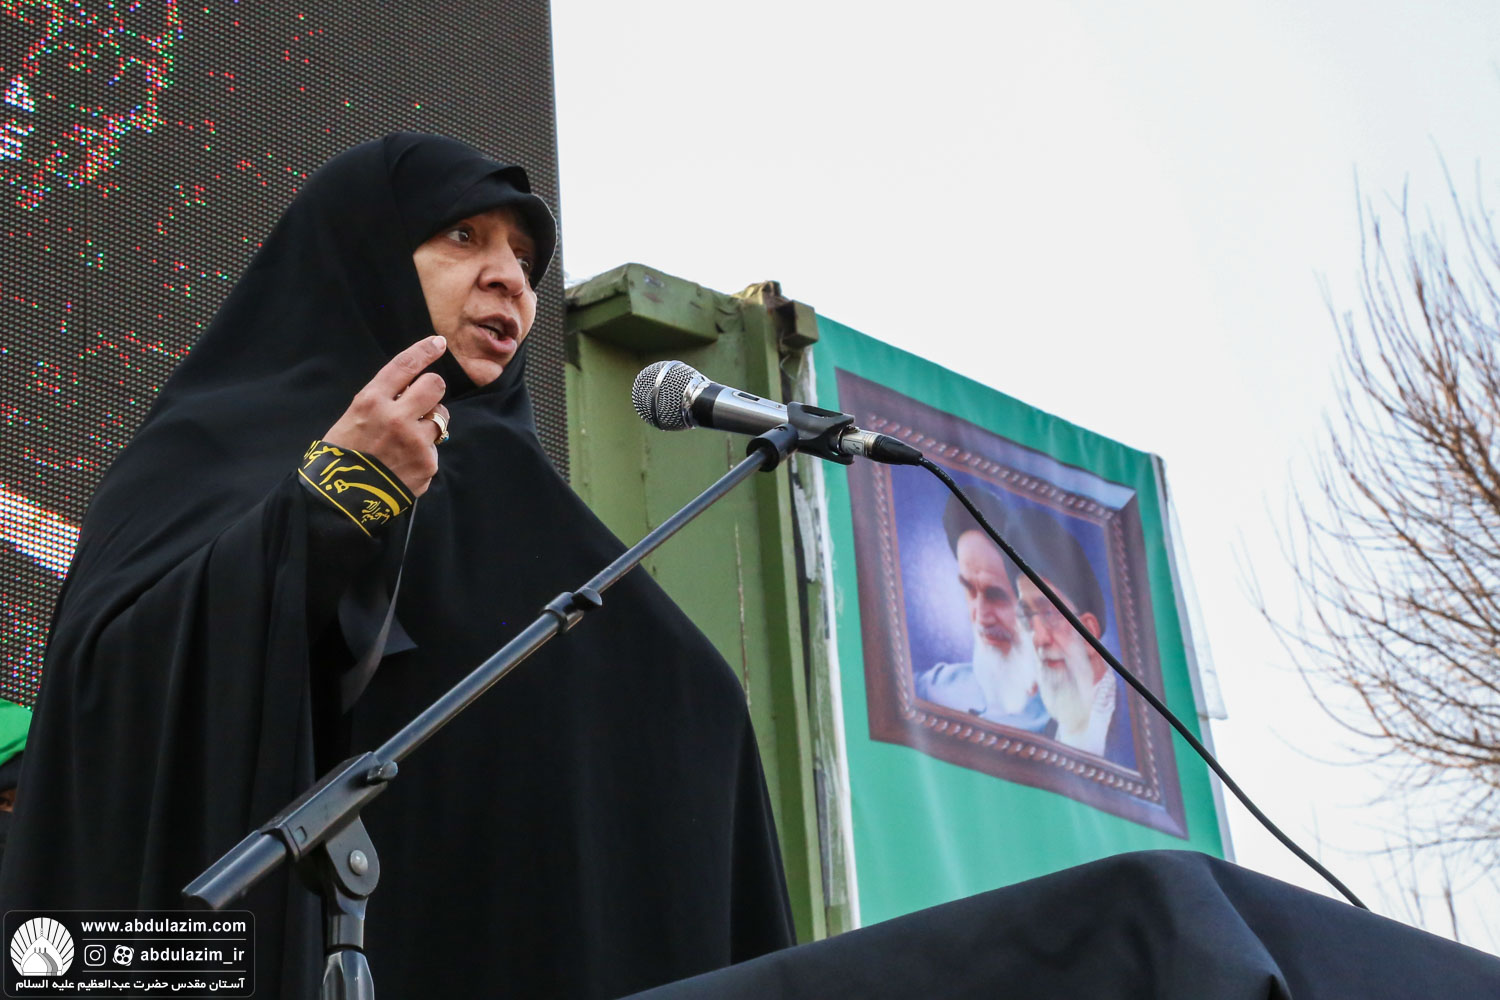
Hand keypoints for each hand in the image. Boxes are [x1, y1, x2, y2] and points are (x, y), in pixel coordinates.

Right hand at [323, 335, 449, 495]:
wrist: (341, 499)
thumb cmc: (345, 455)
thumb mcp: (354, 417)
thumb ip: (382, 401)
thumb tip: (412, 389)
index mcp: (371, 401)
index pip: (405, 365)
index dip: (425, 351)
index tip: (438, 343)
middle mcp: (396, 417)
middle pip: (435, 385)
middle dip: (432, 390)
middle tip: (422, 401)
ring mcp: (415, 441)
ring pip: (441, 416)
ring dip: (431, 422)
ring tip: (409, 438)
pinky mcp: (428, 463)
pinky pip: (435, 447)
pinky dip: (424, 453)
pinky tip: (405, 463)